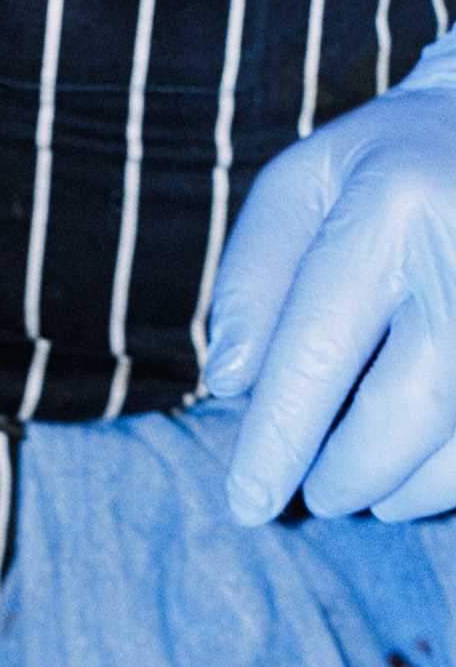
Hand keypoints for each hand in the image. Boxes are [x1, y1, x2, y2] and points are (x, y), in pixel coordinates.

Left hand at [206, 28, 455, 524]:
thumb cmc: (391, 163)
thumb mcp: (302, 187)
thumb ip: (252, 280)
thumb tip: (232, 384)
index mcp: (396, 207)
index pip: (316, 356)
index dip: (277, 444)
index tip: (249, 502)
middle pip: (400, 415)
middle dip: (345, 474)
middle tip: (317, 489)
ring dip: (402, 486)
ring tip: (366, 476)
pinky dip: (446, 477)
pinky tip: (419, 465)